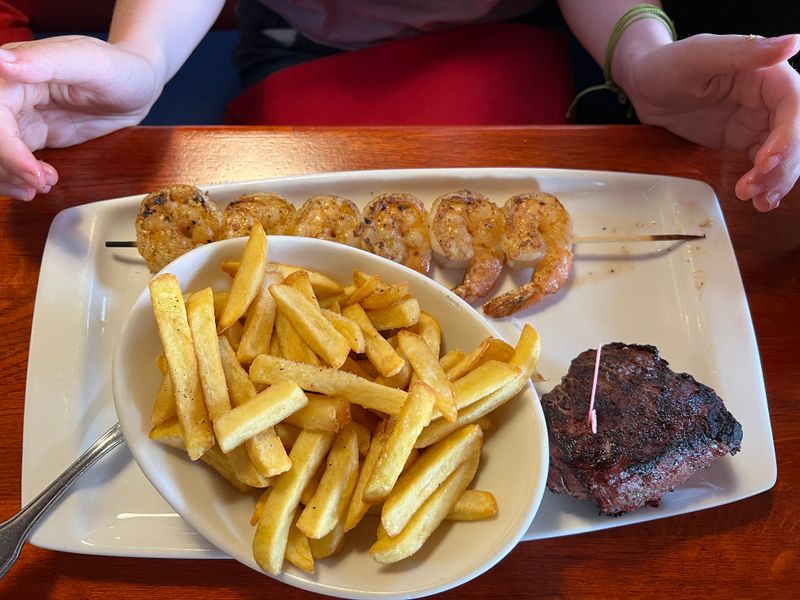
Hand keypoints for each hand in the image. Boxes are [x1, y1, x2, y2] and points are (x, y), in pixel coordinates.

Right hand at [0, 35, 161, 200]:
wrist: (139, 85)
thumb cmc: (118, 67)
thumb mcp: (88, 61)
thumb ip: (45, 61)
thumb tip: (1, 61)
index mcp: (14, 71)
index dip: (6, 147)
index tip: (33, 172)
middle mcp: (12, 93)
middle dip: (8, 166)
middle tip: (41, 183)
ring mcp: (22, 116)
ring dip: (10, 176)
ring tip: (44, 186)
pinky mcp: (34, 135)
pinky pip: (14, 159)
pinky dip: (20, 176)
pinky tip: (43, 184)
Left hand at [621, 33, 799, 211]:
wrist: (644, 87)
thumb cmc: (666, 64)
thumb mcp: (699, 55)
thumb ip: (743, 52)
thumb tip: (793, 42)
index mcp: (768, 74)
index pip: (794, 106)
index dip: (788, 136)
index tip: (765, 161)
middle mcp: (770, 98)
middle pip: (794, 135)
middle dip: (781, 166)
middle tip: (753, 188)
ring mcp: (759, 121)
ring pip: (784, 155)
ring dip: (776, 180)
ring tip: (755, 199)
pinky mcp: (745, 140)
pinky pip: (765, 165)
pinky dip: (765, 183)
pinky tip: (759, 200)